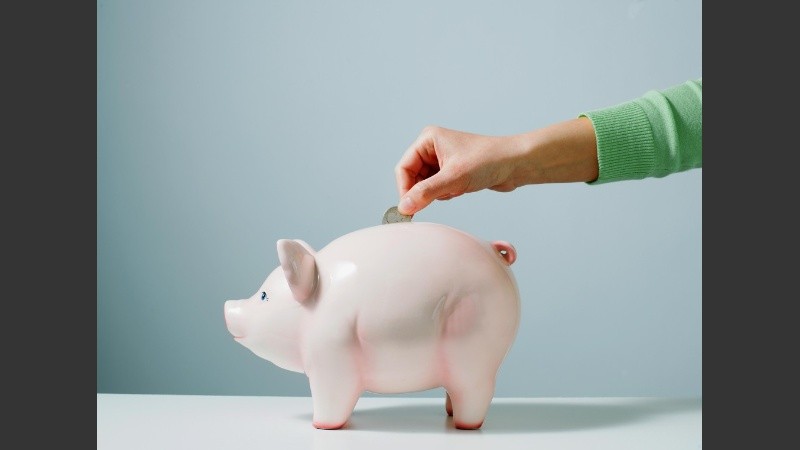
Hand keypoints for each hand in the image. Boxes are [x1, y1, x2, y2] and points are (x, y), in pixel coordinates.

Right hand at [394, 126, 522, 214]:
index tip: (409, 208)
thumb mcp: (454, 178)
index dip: (404, 189)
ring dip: (437, 193)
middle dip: (424, 191)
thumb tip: (404, 206)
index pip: (404, 168)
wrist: (516, 164)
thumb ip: (426, 193)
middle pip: (413, 177)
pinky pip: (438, 188)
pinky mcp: (452, 171)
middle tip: (437, 199)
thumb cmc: (489, 161)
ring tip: (455, 189)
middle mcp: (432, 147)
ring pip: (425, 185)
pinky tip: (461, 189)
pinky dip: (446, 193)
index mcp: (428, 140)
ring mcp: (442, 159)